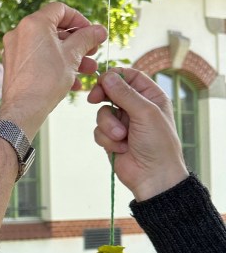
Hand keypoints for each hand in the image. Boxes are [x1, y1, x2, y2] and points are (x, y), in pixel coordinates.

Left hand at [0, 1, 106, 138]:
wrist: (24, 109)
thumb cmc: (45, 82)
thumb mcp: (73, 56)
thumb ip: (87, 38)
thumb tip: (99, 30)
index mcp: (34, 24)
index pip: (60, 9)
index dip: (79, 19)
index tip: (91, 32)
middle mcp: (20, 32)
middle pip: (55, 30)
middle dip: (78, 41)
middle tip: (92, 51)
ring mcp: (15, 49)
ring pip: (48, 47)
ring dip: (70, 56)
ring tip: (88, 69)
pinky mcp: (14, 65)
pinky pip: (39, 59)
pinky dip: (56, 65)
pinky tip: (72, 81)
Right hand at [87, 67, 187, 199]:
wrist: (153, 176)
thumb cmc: (158, 143)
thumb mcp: (145, 113)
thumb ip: (125, 94)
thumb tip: (107, 76)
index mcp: (150, 97)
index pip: (129, 77)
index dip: (114, 76)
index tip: (101, 81)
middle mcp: (136, 108)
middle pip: (111, 91)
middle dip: (102, 96)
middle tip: (94, 99)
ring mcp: (123, 123)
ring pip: (102, 113)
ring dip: (108, 125)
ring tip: (121, 138)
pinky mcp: (112, 138)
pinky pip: (99, 131)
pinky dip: (107, 139)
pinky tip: (120, 149)